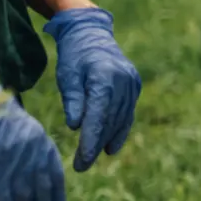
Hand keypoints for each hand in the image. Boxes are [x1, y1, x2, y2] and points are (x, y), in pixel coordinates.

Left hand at [44, 7, 141, 171]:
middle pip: (110, 120)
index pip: (99, 116)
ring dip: (107, 139)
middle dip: (96, 145)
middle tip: (82, 166)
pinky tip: (111, 147)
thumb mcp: (66, 75)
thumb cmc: (73, 56)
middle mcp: (124, 81)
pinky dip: (120, 130)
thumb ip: (73, 99)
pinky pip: (127, 112)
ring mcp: (132, 84)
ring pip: (120, 118)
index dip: (91, 141)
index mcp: (106, 77)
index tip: (81, 161)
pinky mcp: (134, 86)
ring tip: (92, 157)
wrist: (91, 34)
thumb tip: (76, 126)